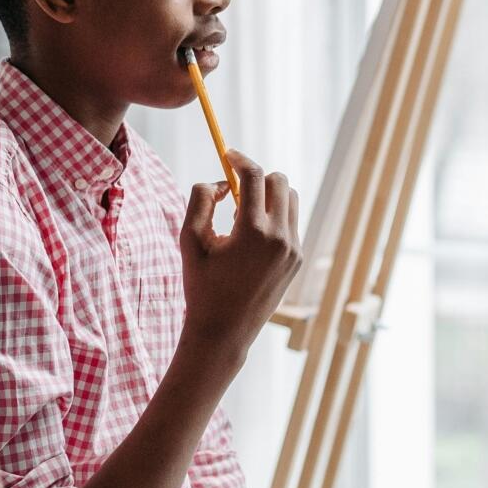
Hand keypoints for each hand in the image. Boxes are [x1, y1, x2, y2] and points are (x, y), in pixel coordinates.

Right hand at [178, 151, 300, 370]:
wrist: (223, 332)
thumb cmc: (201, 285)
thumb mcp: (190, 240)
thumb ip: (201, 200)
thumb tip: (222, 182)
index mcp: (253, 231)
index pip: (254, 176)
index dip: (240, 160)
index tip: (228, 155)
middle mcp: (280, 238)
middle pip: (280, 181)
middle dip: (258, 178)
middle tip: (234, 193)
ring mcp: (293, 250)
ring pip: (291, 200)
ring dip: (269, 197)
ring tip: (242, 220)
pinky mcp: (298, 260)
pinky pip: (291, 223)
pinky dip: (274, 218)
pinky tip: (251, 239)